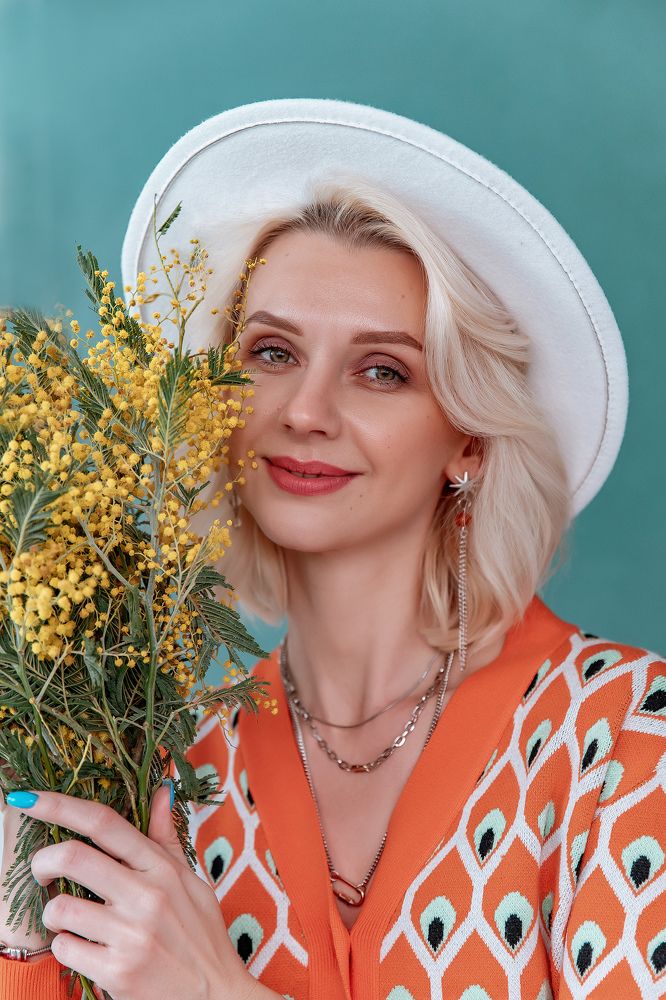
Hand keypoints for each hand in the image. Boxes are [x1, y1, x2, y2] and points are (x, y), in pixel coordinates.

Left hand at [5, 784, 271, 999]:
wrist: (217, 997)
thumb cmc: (201, 936)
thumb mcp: (192, 881)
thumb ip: (166, 838)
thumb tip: (161, 791)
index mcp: (163, 868)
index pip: (105, 824)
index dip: (61, 806)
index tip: (30, 798)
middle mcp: (148, 896)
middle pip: (73, 857)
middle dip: (42, 862)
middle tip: (42, 872)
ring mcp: (132, 935)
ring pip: (61, 908)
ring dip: (54, 913)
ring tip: (70, 919)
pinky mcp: (117, 972)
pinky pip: (65, 948)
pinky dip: (65, 947)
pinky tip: (84, 949)